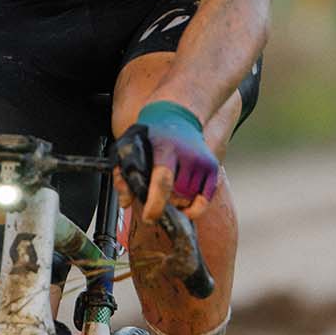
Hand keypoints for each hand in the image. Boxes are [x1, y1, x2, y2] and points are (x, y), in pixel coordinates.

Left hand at [116, 100, 221, 222]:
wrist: (177, 116)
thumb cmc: (150, 135)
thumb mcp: (129, 148)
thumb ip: (123, 175)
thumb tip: (127, 202)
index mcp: (165, 148)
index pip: (163, 180)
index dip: (157, 203)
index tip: (150, 217)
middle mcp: (188, 155)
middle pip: (178, 194)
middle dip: (165, 203)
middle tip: (156, 197)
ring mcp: (202, 161)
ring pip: (190, 198)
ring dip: (178, 202)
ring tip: (169, 191)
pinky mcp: (212, 167)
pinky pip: (206, 198)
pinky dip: (196, 207)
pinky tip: (186, 206)